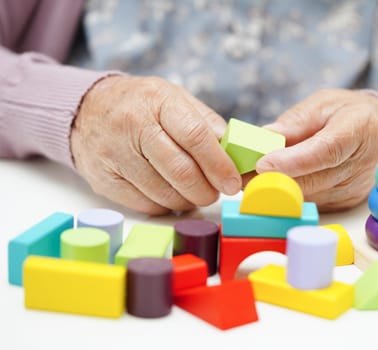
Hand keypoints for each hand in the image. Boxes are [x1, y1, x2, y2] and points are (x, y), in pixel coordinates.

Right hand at [71, 75, 241, 214]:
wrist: (86, 109)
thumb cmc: (142, 105)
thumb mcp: (175, 99)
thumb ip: (207, 124)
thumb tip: (236, 155)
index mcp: (158, 101)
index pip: (195, 136)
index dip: (218, 164)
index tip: (233, 182)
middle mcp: (133, 126)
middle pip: (180, 171)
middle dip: (206, 190)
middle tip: (216, 192)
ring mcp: (115, 155)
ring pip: (164, 194)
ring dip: (188, 201)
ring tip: (194, 192)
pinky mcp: (104, 180)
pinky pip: (145, 205)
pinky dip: (166, 206)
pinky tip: (171, 195)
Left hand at [255, 89, 377, 211]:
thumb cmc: (347, 112)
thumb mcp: (323, 104)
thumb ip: (296, 121)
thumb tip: (266, 137)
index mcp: (357, 131)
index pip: (325, 151)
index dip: (293, 161)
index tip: (262, 164)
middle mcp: (359, 165)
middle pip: (312, 179)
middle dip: (271, 180)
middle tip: (238, 176)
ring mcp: (354, 188)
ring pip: (309, 194)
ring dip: (277, 190)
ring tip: (248, 179)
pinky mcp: (346, 201)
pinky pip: (312, 201)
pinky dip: (290, 194)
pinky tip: (272, 185)